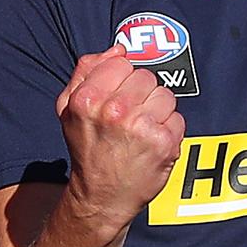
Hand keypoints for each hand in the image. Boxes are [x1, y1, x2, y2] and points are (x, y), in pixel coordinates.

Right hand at [56, 45, 185, 230]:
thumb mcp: (69, 108)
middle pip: (146, 77)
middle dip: (140, 95)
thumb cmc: (87, 149)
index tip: (115, 98)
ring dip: (157, 111)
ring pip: (165, 95)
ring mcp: (141, 127)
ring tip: (140, 131)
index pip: (121, 62)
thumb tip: (118, 49)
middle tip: (127, 119)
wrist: (100, 197)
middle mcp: (114, 111)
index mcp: (87, 99)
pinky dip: (168, 130)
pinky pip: (177, 118)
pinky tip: (151, 144)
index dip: (120, 79)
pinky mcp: (164, 143)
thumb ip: (87, 71)